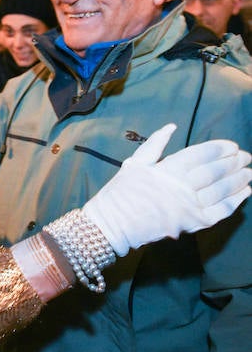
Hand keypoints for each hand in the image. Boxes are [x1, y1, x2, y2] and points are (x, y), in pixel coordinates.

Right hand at [83, 123, 250, 255]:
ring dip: (238, 180)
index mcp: (167, 169)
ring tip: (249, 172)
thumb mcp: (134, 163)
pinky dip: (235, 201)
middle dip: (234, 163)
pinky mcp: (193, 223)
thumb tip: (172, 126)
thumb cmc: (121, 192)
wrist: (113, 225)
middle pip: (215, 171)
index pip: (201, 154)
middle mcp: (181, 187)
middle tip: (246, 157)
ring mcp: (189, 206)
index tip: (232, 146)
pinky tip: (245, 192)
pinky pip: (220, 211)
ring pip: (221, 190)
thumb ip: (155, 144)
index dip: (220, 148)